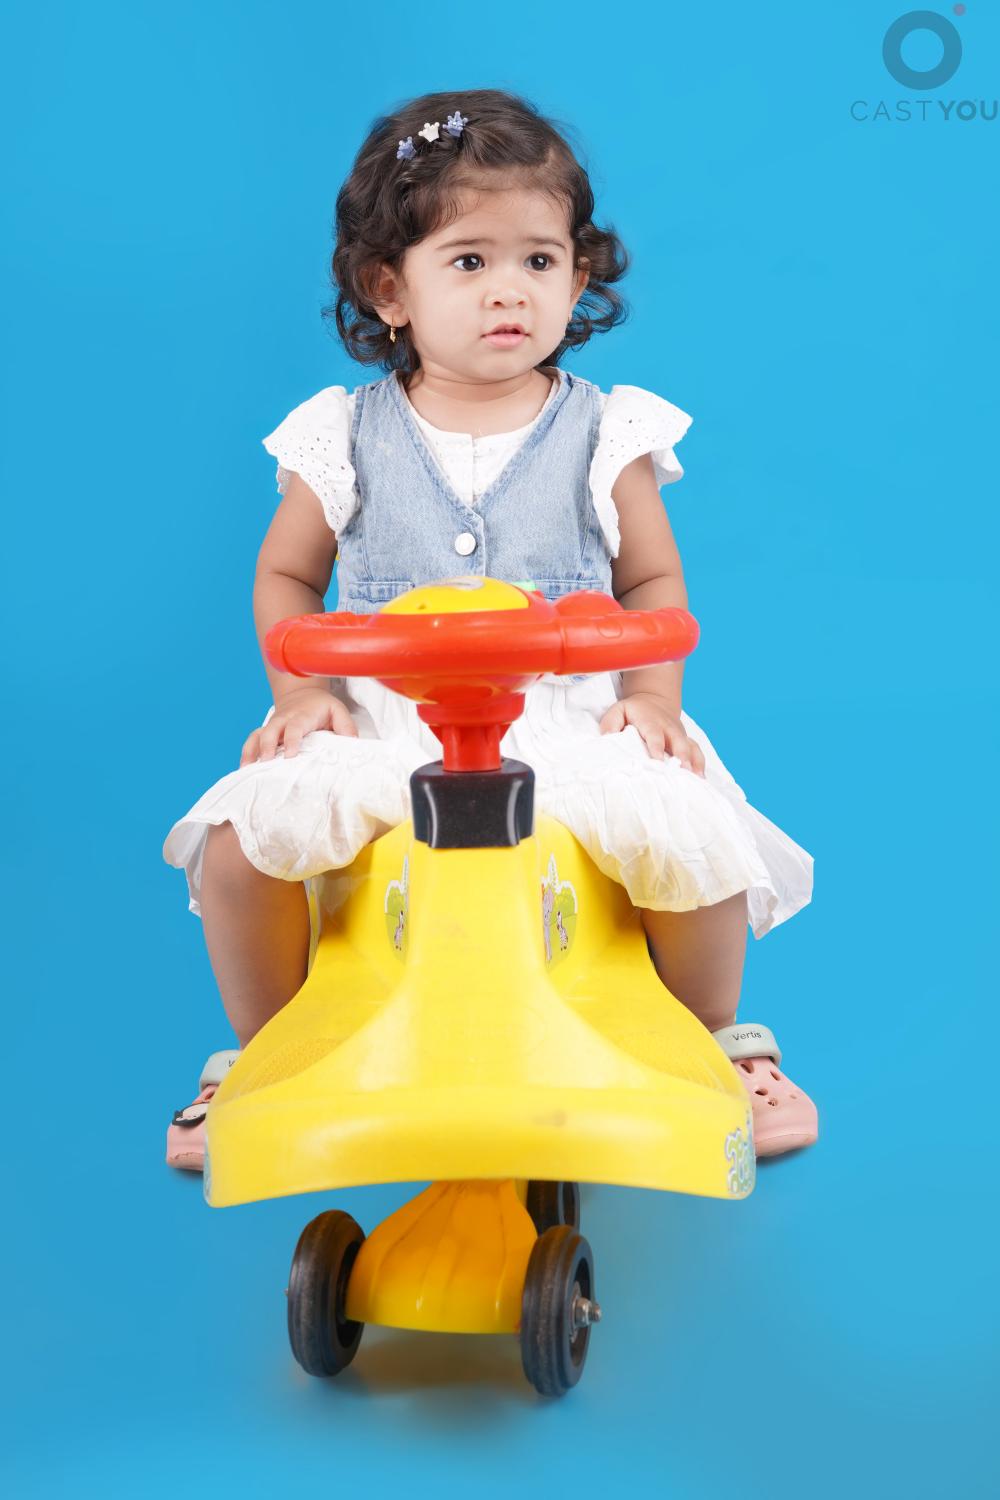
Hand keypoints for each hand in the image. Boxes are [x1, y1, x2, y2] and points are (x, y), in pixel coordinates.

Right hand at [240, 686, 358, 765]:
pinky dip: (246, 754)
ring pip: (256, 736)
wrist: (302, 693)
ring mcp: (272, 726)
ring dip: (251, 752)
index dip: (292, 740)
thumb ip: (346, 727)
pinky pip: (251, 741)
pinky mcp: (265, 731)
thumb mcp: (338, 711)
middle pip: (270, 731)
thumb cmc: (321, 707)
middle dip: (266, 747)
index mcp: (302, 715)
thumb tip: (352, 745)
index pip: (295, 727)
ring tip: (248, 770)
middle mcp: (283, 720)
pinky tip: (244, 770)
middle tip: (266, 764)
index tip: (291, 755)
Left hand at [598, 692, 705, 773]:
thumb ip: (610, 723)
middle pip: (678, 741)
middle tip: (682, 771)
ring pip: (690, 747)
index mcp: (651, 721)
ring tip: (696, 780)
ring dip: (694, 762)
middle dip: (681, 756)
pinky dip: (700, 764)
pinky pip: (697, 751)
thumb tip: (607, 738)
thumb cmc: (633, 711)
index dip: (656, 746)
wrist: (654, 701)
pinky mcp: (687, 741)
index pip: (654, 734)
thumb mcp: (618, 710)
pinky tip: (701, 780)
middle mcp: (669, 727)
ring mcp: (680, 734)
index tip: (658, 760)